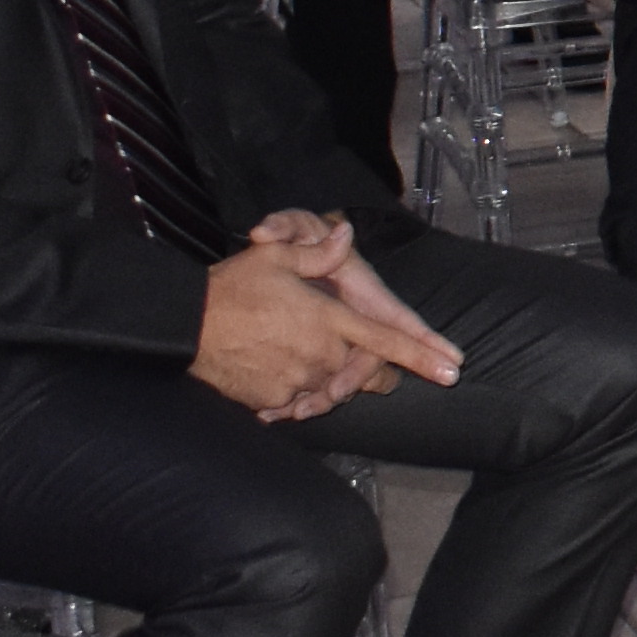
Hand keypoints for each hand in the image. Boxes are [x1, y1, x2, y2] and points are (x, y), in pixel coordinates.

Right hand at [192, 243, 457, 422]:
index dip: (422, 357)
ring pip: (330, 391)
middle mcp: (320, 356)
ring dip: (326, 380)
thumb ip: (317, 251)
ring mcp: (297, 383)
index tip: (452, 371)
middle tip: (359, 363)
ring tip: (300, 359)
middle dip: (366, 371)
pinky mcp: (272, 402)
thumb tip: (344, 233)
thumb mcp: (275, 256)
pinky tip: (277, 374)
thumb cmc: (231, 288)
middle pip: (362, 374)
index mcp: (329, 320)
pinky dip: (294, 394)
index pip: (387, 341)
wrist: (184, 326)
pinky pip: (296, 403)